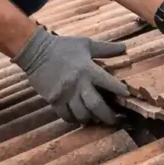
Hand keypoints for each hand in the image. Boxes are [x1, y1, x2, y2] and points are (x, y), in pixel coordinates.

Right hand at [12, 27, 128, 124]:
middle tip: (115, 120)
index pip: (108, 82)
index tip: (128, 96)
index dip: (119, 90)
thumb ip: (106, 49)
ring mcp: (65, 94)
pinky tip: (80, 117)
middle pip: (96, 106)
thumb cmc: (63, 46)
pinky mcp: (54, 100)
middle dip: (108, 116)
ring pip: (82, 114)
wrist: (35, 51)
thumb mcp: (86, 44)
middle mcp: (78, 83)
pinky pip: (66, 116)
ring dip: (91, 118)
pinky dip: (75, 119)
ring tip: (97, 118)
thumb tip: (124, 48)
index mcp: (88, 69)